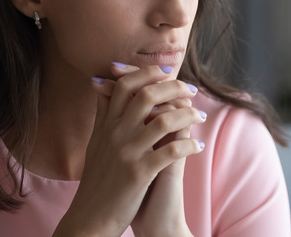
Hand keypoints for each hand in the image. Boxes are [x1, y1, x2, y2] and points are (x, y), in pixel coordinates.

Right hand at [54, 63, 204, 236]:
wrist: (90, 218)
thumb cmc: (97, 181)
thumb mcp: (95, 142)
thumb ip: (102, 114)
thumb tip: (100, 85)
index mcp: (106, 125)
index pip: (125, 86)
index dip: (147, 74)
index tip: (166, 73)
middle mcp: (115, 134)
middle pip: (147, 95)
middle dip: (173, 87)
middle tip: (191, 89)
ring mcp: (127, 153)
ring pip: (164, 120)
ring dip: (188, 114)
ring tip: (200, 115)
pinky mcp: (139, 174)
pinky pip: (171, 152)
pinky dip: (189, 145)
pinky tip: (199, 145)